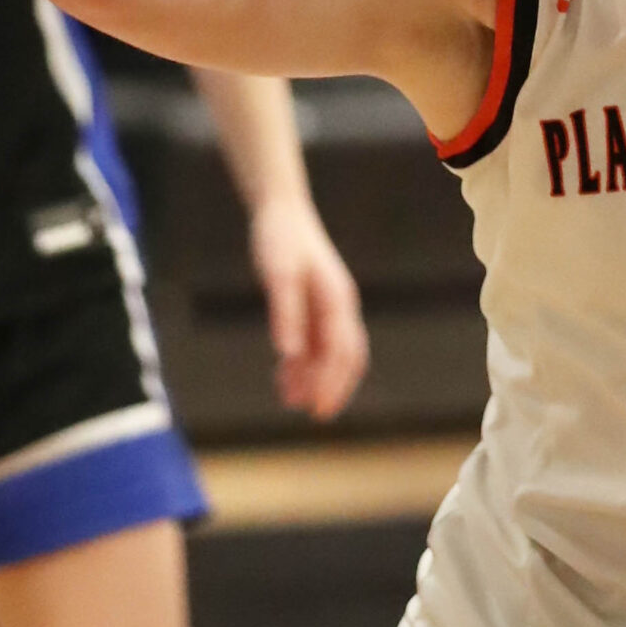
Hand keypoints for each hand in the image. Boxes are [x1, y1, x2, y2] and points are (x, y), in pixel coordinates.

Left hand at [250, 194, 367, 419]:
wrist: (280, 212)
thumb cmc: (280, 241)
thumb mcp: (279, 276)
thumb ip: (286, 314)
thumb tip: (287, 354)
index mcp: (338, 300)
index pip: (342, 351)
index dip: (333, 383)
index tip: (319, 410)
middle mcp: (338, 307)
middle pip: (346, 356)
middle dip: (333, 386)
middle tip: (315, 414)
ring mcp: (327, 307)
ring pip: (329, 353)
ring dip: (315, 378)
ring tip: (290, 400)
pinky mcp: (312, 306)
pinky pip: (314, 343)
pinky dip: (303, 364)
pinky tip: (284, 378)